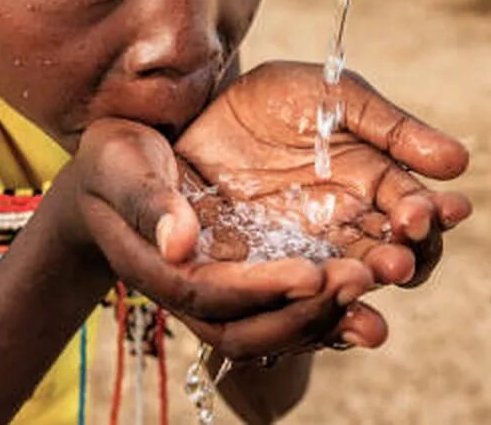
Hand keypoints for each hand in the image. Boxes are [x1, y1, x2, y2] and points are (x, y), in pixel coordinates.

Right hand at [50, 117, 381, 358]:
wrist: (115, 169)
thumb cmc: (114, 160)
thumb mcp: (122, 164)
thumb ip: (147, 200)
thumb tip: (180, 243)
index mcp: (155, 267)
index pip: (209, 294)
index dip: (261, 289)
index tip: (311, 271)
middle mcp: (192, 293)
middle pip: (248, 330)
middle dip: (305, 312)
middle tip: (359, 278)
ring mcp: (221, 291)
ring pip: (273, 330)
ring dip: (326, 314)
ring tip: (376, 281)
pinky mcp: (245, 279)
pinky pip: (287, 308)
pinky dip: (328, 308)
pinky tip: (372, 290)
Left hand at [175, 61, 471, 289]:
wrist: (205, 108)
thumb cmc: (280, 99)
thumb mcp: (337, 100)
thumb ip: (392, 129)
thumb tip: (459, 161)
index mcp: (376, 185)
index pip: (416, 215)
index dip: (430, 218)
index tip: (432, 211)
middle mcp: (349, 227)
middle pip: (391, 260)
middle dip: (399, 261)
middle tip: (398, 256)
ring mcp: (308, 251)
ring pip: (346, 286)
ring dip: (360, 288)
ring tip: (364, 276)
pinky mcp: (263, 269)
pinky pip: (293, 301)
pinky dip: (313, 310)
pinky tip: (323, 304)